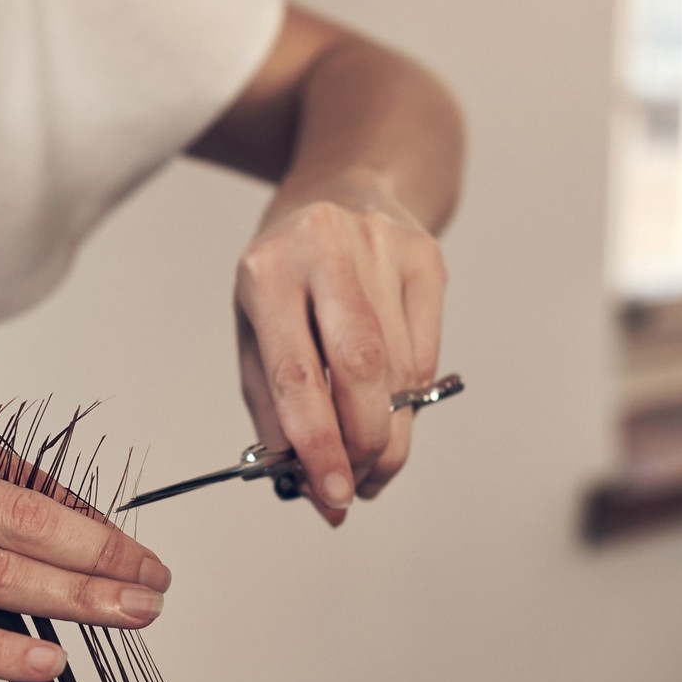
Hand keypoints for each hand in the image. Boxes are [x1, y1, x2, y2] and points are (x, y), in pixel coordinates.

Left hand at [234, 176, 446, 525]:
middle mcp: (324, 250)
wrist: (343, 189)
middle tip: (357, 486)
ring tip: (372, 464)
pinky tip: (394, 411)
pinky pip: (427, 352)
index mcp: (266, 271)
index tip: (330, 492)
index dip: (317, 443)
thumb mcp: (255, 330)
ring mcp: (382, 248)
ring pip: (400, 369)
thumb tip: (305, 484)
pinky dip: (412, 398)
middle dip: (362, 443)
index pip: (295, 373)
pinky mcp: (426, 257)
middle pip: (359, 369)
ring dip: (389, 434)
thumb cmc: (289, 272)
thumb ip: (273, 411)